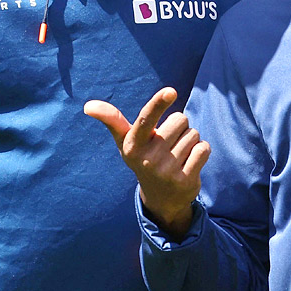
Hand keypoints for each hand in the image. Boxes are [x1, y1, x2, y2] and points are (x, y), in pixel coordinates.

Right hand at [84, 88, 209, 240]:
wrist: (162, 199)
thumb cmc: (143, 158)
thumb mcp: (126, 141)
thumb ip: (112, 120)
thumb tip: (87, 106)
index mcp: (132, 145)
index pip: (146, 119)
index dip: (158, 103)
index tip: (170, 91)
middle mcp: (147, 159)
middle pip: (179, 119)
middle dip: (179, 127)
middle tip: (169, 144)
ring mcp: (166, 171)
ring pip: (193, 134)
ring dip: (190, 140)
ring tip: (177, 155)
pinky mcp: (185, 181)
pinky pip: (203, 149)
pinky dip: (201, 151)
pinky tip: (190, 163)